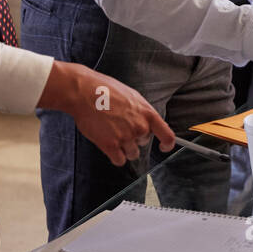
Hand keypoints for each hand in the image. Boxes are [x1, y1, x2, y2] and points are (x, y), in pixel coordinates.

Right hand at [52, 63, 175, 165]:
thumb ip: (143, 113)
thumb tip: (149, 124)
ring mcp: (125, 137)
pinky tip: (108, 144)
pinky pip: (119, 160)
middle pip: (143, 143)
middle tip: (119, 125)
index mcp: (148, 114)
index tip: (164, 147)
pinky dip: (115, 156)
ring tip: (111, 132)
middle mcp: (140, 127)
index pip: (167, 136)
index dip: (167, 144)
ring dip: (123, 148)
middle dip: (134, 138)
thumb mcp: (133, 97)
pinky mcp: (110, 145)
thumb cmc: (106, 91)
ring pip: (132, 154)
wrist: (84, 92)